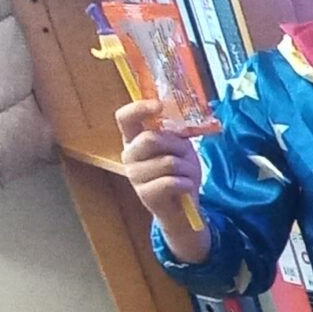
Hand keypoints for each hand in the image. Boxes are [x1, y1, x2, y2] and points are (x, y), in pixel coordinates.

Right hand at [117, 98, 207, 261]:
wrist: (183, 206)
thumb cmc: (180, 171)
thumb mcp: (180, 146)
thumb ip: (173, 131)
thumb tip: (175, 113)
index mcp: (134, 139)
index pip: (125, 118)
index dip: (139, 108)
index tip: (158, 105)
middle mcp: (129, 155)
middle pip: (150, 139)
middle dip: (176, 146)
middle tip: (184, 155)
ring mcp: (134, 175)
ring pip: (168, 161)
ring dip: (186, 168)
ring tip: (185, 175)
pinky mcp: (144, 194)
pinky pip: (171, 181)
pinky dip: (186, 183)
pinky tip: (185, 187)